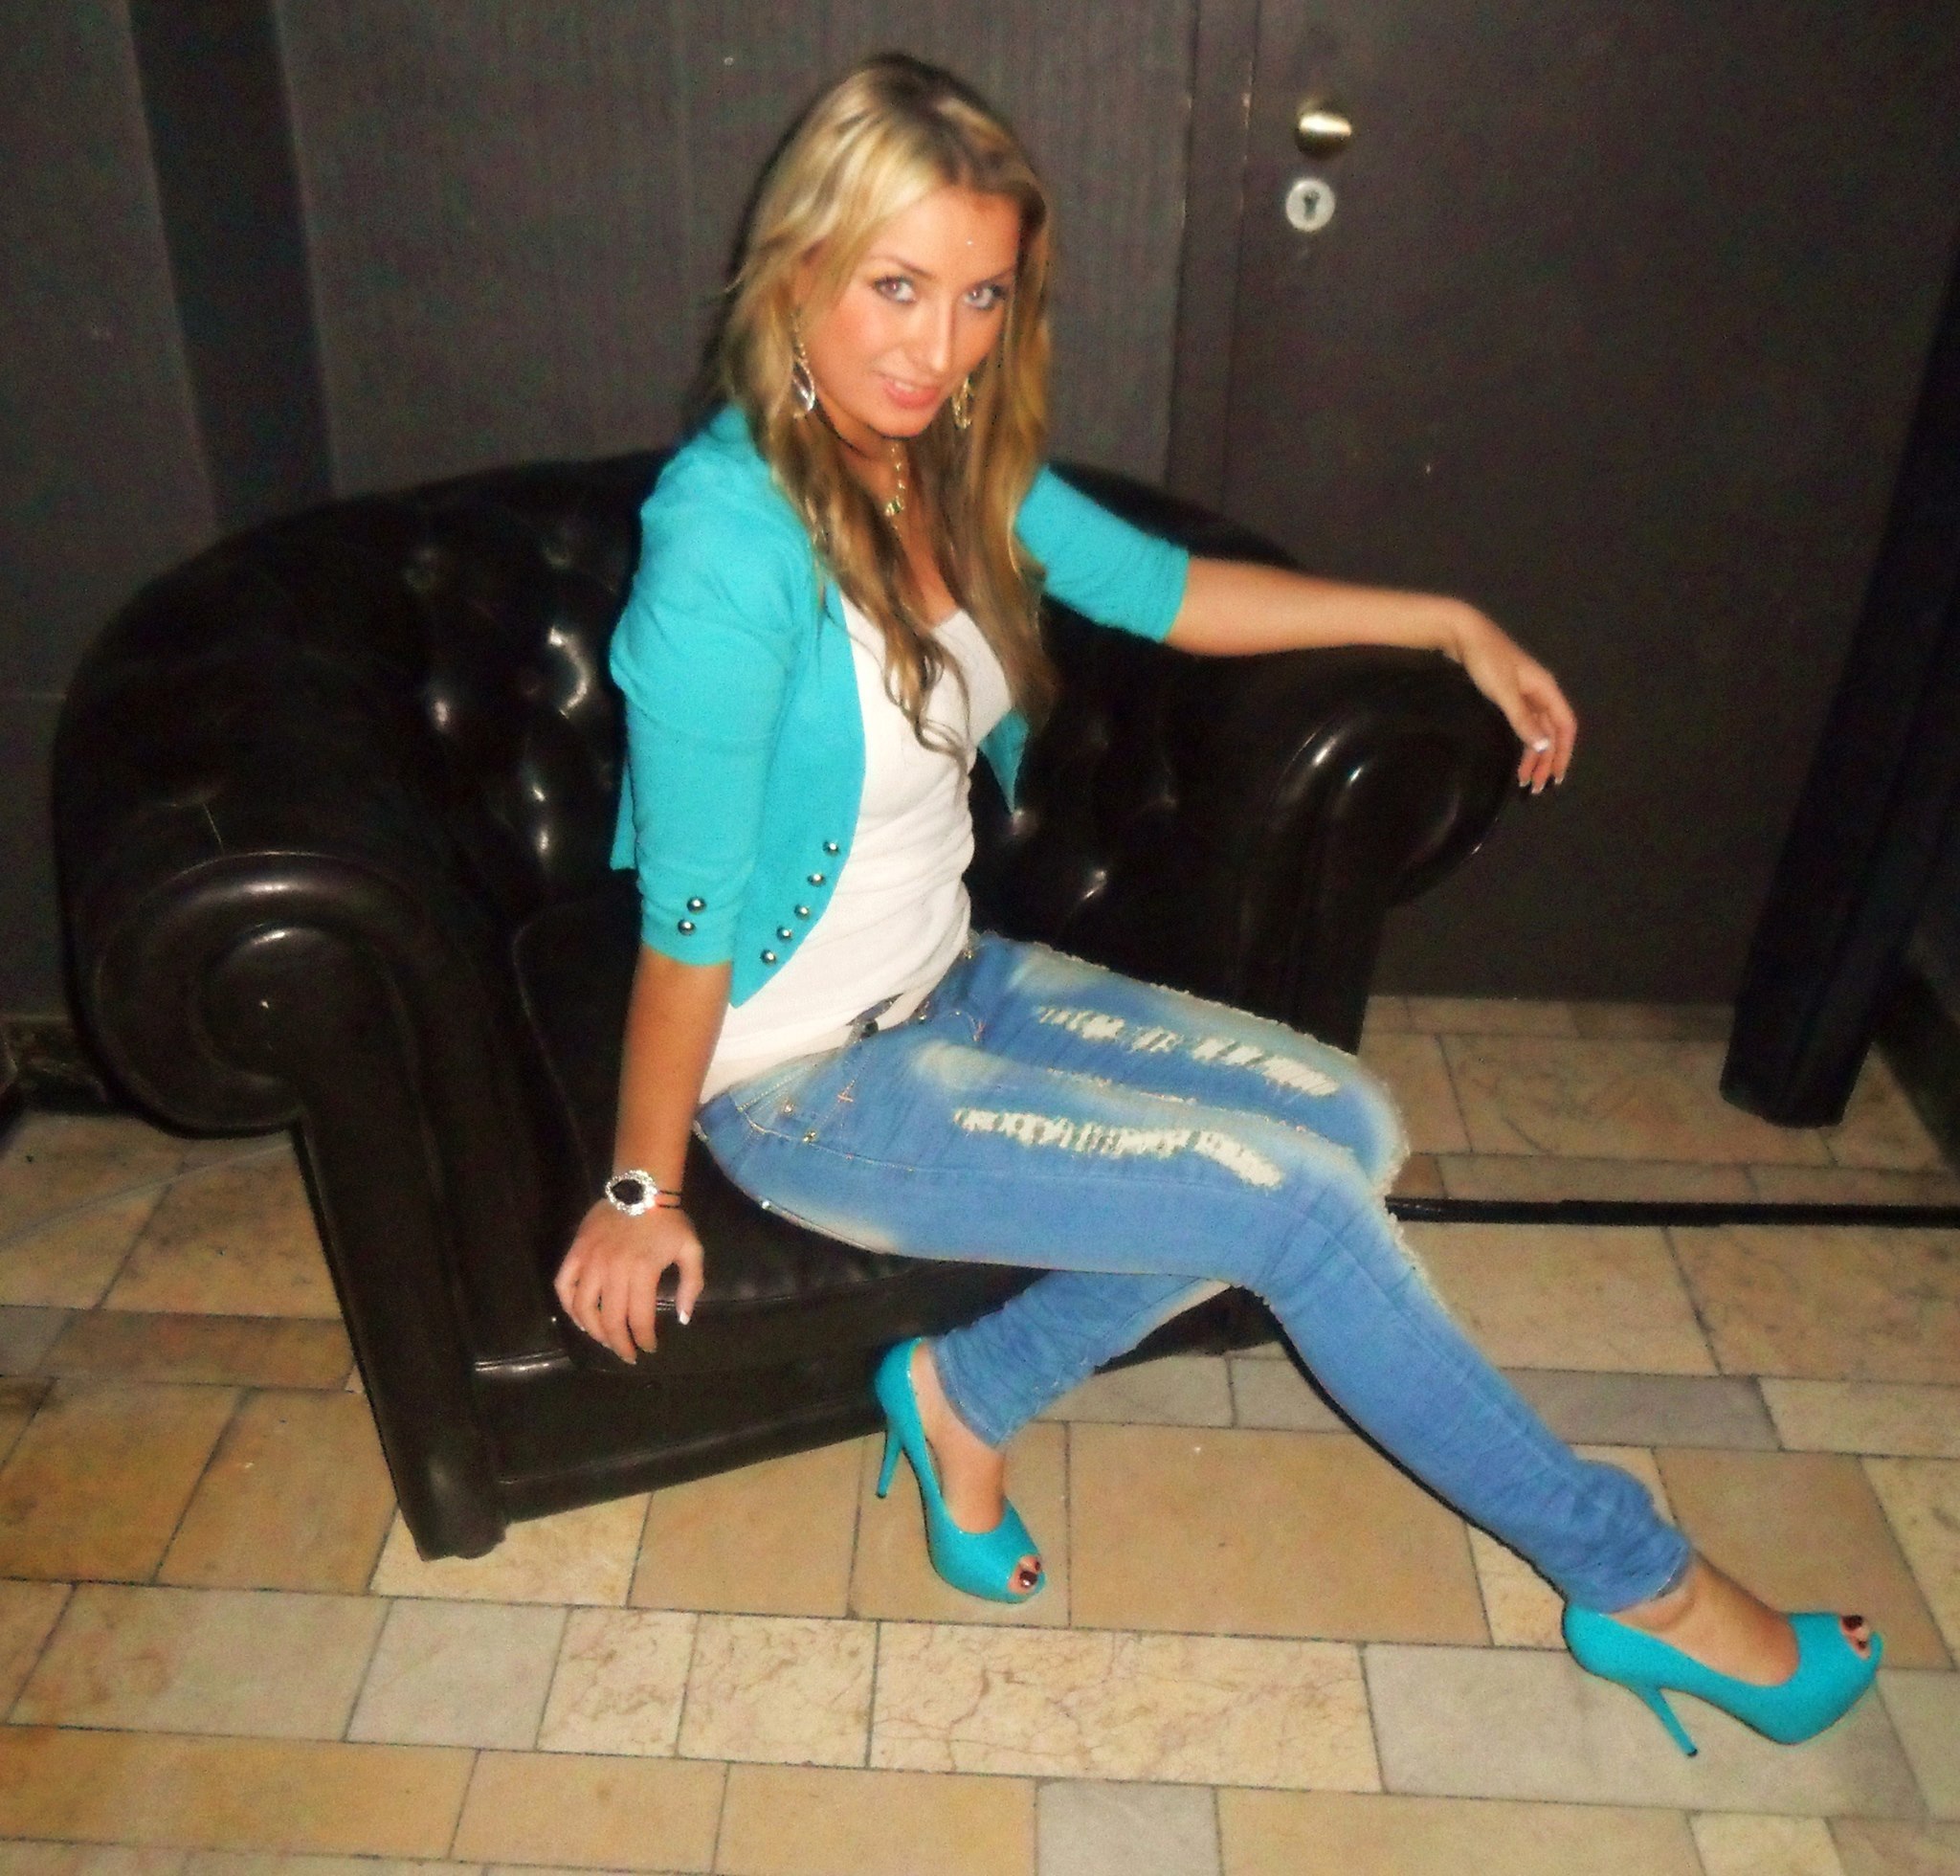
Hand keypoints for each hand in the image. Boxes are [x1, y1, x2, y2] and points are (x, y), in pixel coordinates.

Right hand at [554, 1197, 704, 1362]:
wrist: (642, 1187)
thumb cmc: (669, 1221)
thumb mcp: (691, 1250)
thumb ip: (691, 1285)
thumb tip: (683, 1318)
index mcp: (643, 1271)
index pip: (639, 1318)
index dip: (644, 1339)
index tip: (648, 1349)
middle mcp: (613, 1270)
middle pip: (611, 1320)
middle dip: (620, 1344)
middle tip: (627, 1355)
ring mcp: (591, 1261)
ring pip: (584, 1308)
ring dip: (594, 1331)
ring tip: (605, 1340)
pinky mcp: (576, 1252)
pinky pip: (563, 1285)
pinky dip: (568, 1306)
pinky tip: (581, 1318)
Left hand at [1448, 607, 1577, 793]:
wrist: (1462, 634)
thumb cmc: (1486, 660)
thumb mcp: (1505, 692)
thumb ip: (1523, 719)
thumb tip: (1544, 746)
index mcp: (1545, 689)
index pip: (1565, 726)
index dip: (1563, 752)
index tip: (1555, 776)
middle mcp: (1539, 693)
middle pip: (1552, 732)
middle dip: (1546, 760)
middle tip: (1534, 787)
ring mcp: (1524, 695)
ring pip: (1537, 730)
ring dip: (1534, 755)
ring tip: (1524, 779)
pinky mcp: (1508, 695)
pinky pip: (1523, 724)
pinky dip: (1522, 741)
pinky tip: (1517, 756)